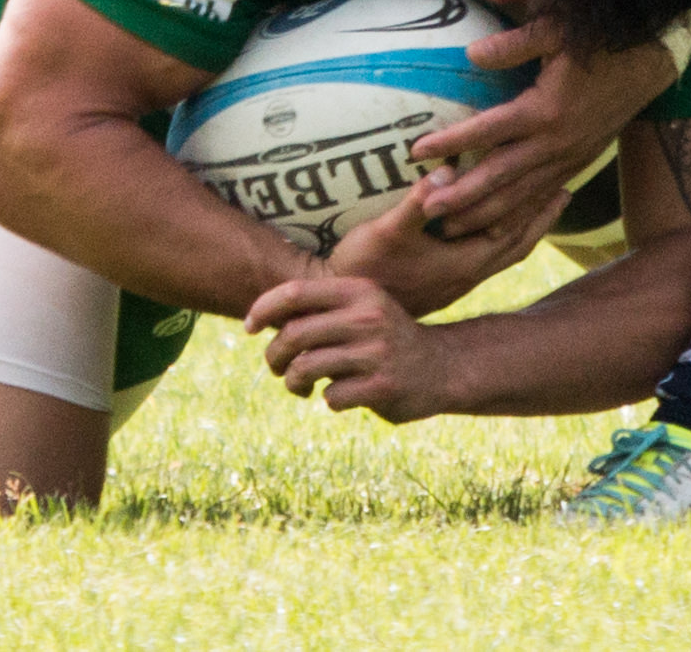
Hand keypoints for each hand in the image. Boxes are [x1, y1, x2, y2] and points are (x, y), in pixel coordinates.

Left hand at [250, 274, 456, 420]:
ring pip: (306, 368)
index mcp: (358, 291)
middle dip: (274, 355)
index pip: (295, 293)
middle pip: (294, 334)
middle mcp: (367, 317)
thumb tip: (261, 316)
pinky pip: (332, 397)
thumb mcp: (360, 310)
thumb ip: (319, 310)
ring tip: (300, 386)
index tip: (248, 327)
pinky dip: (329, 400)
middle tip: (277, 367)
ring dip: (294, 382)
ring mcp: (376, 352)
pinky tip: (344, 395)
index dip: (263, 309)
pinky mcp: (382, 386)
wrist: (442, 367)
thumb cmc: (384, 338)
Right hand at [327, 183, 553, 317]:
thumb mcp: (388, 230)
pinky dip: (499, 240)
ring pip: (501, 255)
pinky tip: (491, 230)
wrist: (344, 309)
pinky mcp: (440, 285)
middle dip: (540, 219)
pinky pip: (484, 259)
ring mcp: (453, 284)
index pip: (512, 233)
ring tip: (538, 208)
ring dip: (523, 230)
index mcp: (462, 264)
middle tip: (563, 191)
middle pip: (515, 246)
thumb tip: (448, 169)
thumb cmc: (364, 267)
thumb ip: (419, 202)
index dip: (535, 208)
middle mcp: (465, 277)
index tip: (558, 182)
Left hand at [413, 29, 679, 231]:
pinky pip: (542, 197)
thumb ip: (513, 44)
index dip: (452, 142)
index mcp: (546, 110)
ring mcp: (568, 158)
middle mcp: (556, 143)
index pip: (488, 131)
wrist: (647, 63)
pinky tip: (494, 227)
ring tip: (449, 228)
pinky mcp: (578, 164)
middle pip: (500, 177)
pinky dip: (518, 215)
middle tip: (426, 209)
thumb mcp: (556, 29)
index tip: (417, 152)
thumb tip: (470, 55)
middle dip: (462, 196)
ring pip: (521, 196)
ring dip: (484, 214)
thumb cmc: (597, 40)